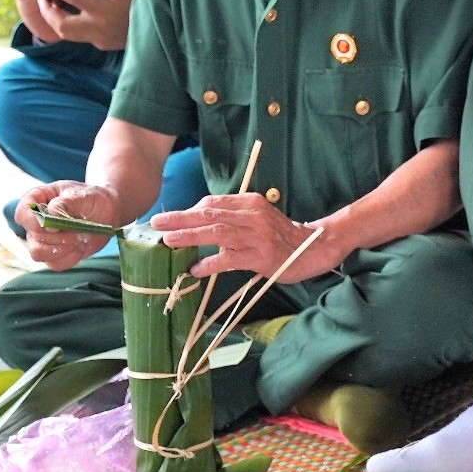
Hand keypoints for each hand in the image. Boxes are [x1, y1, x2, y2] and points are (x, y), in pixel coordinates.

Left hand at [12, 0, 133, 48]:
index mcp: (105, 11)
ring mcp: (99, 39)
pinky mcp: (102, 45)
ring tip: (53, 5)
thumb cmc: (145, 2)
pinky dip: (71, 24)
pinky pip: (80, 36)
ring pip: (67, 35)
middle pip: (62, 26)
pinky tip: (72, 13)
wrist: (160, 29)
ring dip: (56, 20)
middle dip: (48, 13)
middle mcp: (99, 29)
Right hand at [16, 180, 120, 269]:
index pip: (22, 214)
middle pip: (33, 237)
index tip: (54, 227)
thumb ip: (66, 203)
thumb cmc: (92, 198)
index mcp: (36, 199)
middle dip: (58, 238)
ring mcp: (42, 239)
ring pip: (39, 254)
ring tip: (80, 239)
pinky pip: (54, 264)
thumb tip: (51, 213)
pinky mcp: (54, 254)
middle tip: (80, 231)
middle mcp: (34, 221)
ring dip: (62, 249)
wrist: (106, 212)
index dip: (33, 223)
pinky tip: (81, 247)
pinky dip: (70, 258)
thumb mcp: (82, 196)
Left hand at [150, 194, 347, 284]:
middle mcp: (253, 215)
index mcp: (250, 202)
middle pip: (210, 214)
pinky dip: (211, 263)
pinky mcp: (262, 257)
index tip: (168, 218)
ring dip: (189, 237)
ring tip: (168, 241)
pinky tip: (195, 269)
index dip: (188, 210)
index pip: (213, 203)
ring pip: (217, 233)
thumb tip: (199, 222)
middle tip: (156, 223)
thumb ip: (233, 217)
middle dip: (180, 219)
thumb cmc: (282, 235)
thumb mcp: (259, 216)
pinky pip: (230, 259)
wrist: (315, 248)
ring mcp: (257, 236)